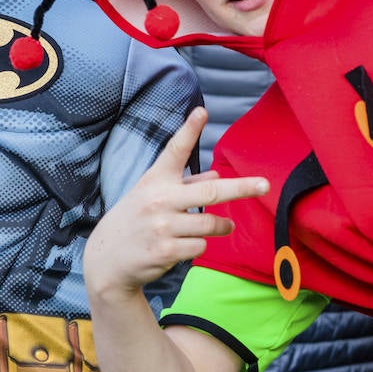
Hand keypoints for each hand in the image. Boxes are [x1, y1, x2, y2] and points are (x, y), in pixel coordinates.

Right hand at [85, 108, 268, 300]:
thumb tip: (218, 177)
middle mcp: (159, 199)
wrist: (107, 259)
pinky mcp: (165, 251)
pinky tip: (183, 246)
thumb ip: (186, 185)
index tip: (201, 112)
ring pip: (209, 224)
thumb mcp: (154, 195)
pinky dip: (200, 245)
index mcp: (156, 179)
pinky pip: (200, 246)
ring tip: (224, 226)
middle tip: (265, 185)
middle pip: (210, 192)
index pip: (174, 150)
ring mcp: (162, 226)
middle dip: (241, 188)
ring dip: (221, 226)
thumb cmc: (136, 220)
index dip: (188, 130)